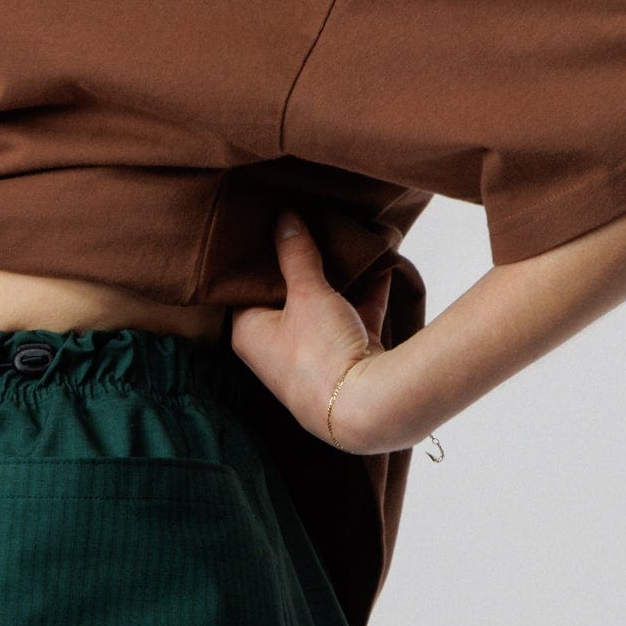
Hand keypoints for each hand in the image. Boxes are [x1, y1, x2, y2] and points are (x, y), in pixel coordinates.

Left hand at [227, 210, 395, 451]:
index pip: (245, 286)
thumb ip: (295, 254)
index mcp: (249, 332)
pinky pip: (356, 315)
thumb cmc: (319, 353)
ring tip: (345, 235)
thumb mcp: (305, 293)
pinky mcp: (351, 357)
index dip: (258, 256)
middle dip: (302, 261)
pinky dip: (367, 292)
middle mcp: (277, 347)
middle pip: (287, 294)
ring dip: (339, 276)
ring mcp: (315, 354)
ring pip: (325, 304)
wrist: (367, 407)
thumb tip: (284, 217)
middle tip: (309, 222)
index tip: (268, 223)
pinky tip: (380, 263)